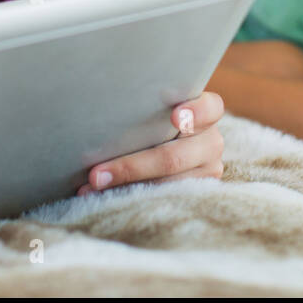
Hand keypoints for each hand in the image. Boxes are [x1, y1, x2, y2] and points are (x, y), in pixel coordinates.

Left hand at [77, 91, 224, 195]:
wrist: (165, 138)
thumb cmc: (154, 113)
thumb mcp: (156, 103)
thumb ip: (145, 101)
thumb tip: (101, 102)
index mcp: (207, 112)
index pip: (210, 108)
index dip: (194, 112)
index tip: (174, 117)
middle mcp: (210, 143)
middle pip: (174, 158)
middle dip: (132, 167)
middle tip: (96, 174)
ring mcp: (205, 172)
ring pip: (165, 186)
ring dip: (124, 188)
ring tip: (92, 188)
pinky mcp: (193, 195)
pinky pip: (161, 201)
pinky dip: (129, 198)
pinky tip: (103, 198)